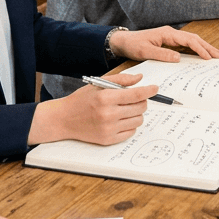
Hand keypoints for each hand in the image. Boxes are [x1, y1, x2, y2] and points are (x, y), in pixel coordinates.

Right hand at [29, 71, 153, 145]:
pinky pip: (131, 132)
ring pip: (138, 120)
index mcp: (105, 97)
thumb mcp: (99, 84)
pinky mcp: (108, 140)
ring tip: (126, 110)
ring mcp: (108, 128)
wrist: (63, 119)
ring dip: (136, 114)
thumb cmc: (81, 100)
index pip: (136, 94)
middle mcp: (108, 114)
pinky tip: (120, 120)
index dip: (149, 91)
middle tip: (134, 99)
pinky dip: (130, 125)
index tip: (155, 88)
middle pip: (140, 108)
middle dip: (141, 101)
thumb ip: (121, 79)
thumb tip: (140, 79)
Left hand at [110, 26, 218, 61]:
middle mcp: (171, 33)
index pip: (188, 40)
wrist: (123, 41)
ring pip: (191, 40)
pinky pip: (186, 44)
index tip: (208, 57)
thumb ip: (162, 54)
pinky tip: (201, 54)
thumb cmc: (133, 45)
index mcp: (167, 34)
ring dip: (203, 47)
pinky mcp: (169, 41)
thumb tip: (178, 58)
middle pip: (193, 38)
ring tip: (215, 54)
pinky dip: (195, 48)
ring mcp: (170, 37)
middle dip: (207, 47)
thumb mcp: (145, 52)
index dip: (199, 48)